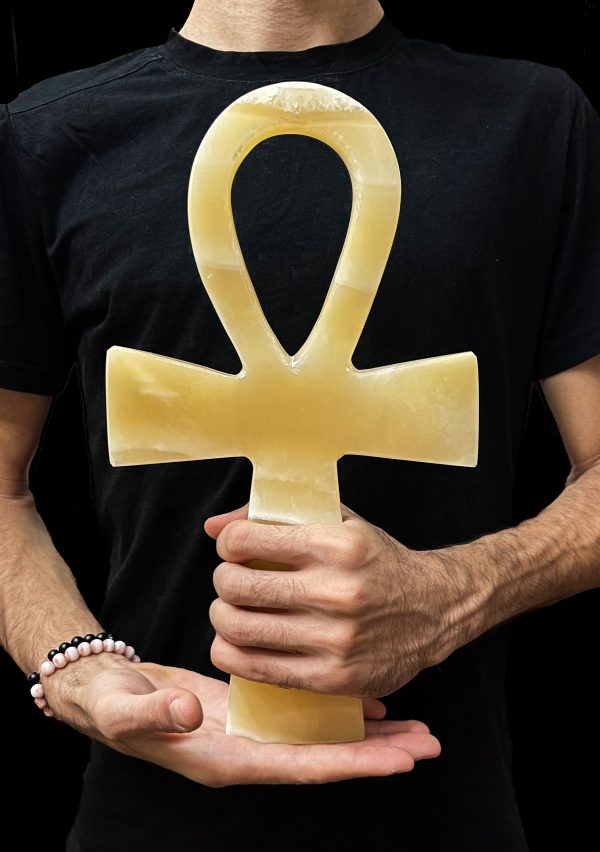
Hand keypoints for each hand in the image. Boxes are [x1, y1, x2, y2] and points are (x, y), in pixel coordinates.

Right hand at [43, 652, 439, 785]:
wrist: (103, 692)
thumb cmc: (110, 704)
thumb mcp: (124, 708)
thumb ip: (154, 715)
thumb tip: (189, 716)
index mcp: (226, 760)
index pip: (300, 767)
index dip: (351, 763)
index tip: (399, 759)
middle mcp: (248, 752)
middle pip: (324, 759)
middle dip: (377, 754)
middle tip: (428, 742)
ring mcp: (252, 732)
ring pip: (321, 738)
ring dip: (368, 734)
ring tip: (415, 728)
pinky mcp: (251, 710)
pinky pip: (305, 716)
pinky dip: (338, 711)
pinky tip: (368, 703)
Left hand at [206, 504, 477, 697]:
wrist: (434, 608)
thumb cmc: (377, 561)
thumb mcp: (338, 522)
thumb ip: (276, 517)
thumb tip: (213, 527)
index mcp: (335, 545)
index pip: (243, 541)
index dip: (228, 544)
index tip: (236, 550)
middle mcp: (335, 592)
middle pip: (234, 587)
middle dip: (222, 581)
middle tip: (233, 581)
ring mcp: (334, 639)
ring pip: (238, 629)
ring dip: (223, 617)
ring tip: (234, 611)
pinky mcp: (334, 677)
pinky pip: (258, 669)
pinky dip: (235, 654)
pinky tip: (241, 642)